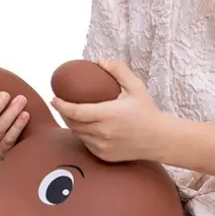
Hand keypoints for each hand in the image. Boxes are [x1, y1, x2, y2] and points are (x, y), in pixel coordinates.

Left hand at [50, 59, 167, 162]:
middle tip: (61, 104)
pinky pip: (87, 144)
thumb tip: (99, 60)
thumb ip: (118, 70)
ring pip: (78, 134)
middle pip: (73, 123)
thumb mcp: (136, 86)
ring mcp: (102, 146)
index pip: (75, 111)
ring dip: (72, 124)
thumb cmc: (147, 112)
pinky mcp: (104, 155)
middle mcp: (103, 132)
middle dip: (63, 113)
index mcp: (108, 115)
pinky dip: (83, 134)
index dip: (61, 105)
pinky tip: (85, 126)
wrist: (160, 139)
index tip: (54, 98)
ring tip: (72, 113)